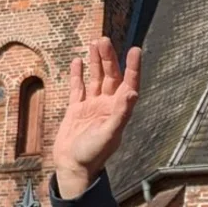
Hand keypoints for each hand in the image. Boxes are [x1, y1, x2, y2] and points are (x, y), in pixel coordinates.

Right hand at [53, 37, 140, 198]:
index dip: (133, 67)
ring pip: (95, 78)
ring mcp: (91, 106)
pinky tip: (78, 61)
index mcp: (118, 110)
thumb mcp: (108, 134)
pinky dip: (78, 75)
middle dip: (108, 58)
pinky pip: (78, 88)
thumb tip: (132, 92)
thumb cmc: (92, 155)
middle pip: (111, 76)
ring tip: (94, 43)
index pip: (129, 83)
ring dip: (96, 62)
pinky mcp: (76, 110)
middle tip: (104, 39)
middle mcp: (107, 106)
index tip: (135, 49)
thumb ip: (120, 114)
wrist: (72, 167)